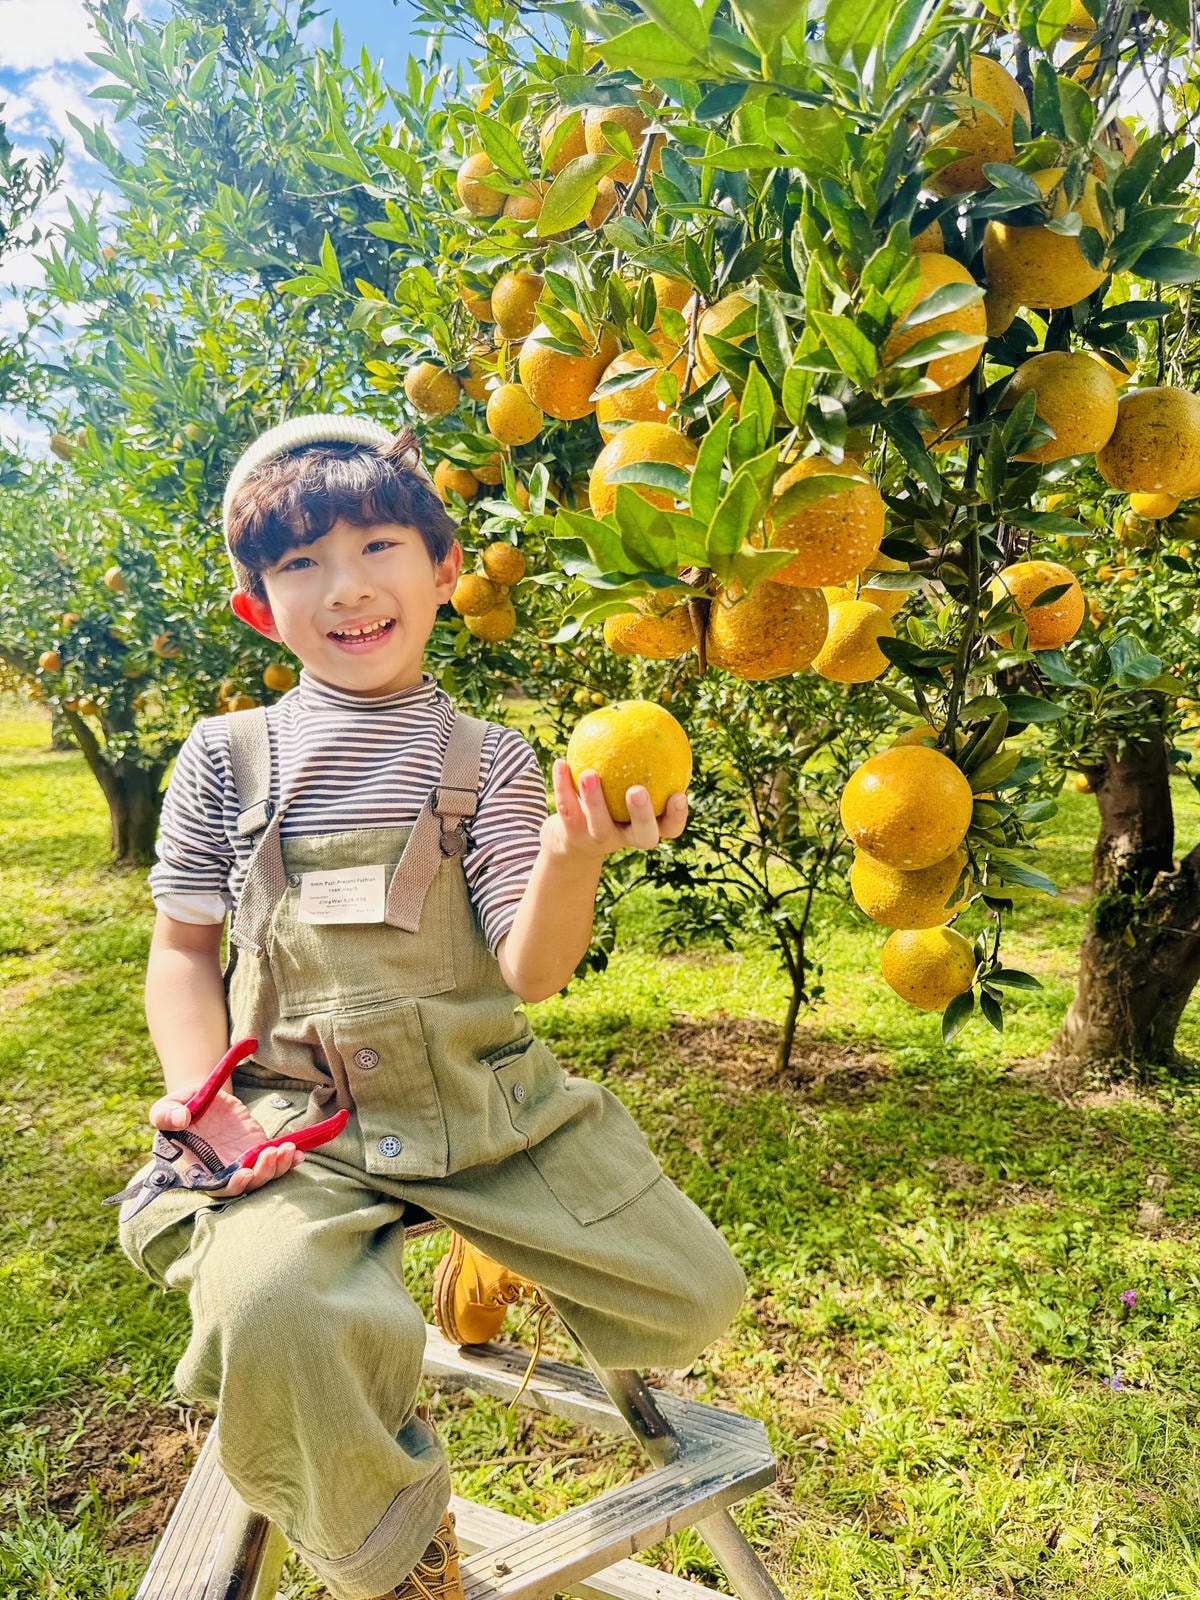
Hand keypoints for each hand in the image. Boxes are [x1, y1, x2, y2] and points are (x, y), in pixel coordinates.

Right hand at [148, 1085, 304, 1198]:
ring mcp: (240, 1162)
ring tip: (288, 1149)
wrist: (200, 1099)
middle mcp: (220, 1171)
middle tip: (271, 1156)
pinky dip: (289, 1160)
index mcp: (195, 1169)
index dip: (231, 1185)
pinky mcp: (255, 1150)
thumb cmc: (178, 1108)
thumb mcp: (166, 1108)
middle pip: (244, 1185)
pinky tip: (298, 1152)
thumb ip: (167, 1114)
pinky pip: (274, 1160)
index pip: (214, 1187)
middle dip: (261, 1175)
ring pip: (262, 1175)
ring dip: (278, 1167)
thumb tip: (181, 1119)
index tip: (245, 1175)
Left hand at [545, 758, 687, 859]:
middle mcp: (627, 838)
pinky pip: (568, 808)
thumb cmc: (610, 802)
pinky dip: (563, 785)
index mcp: (646, 827)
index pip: (670, 827)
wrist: (573, 839)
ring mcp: (600, 840)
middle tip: (636, 790)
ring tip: (589, 774)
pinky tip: (560, 762)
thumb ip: (638, 762)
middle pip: (643, 835)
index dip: (677, 816)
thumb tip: (646, 717)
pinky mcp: (574, 837)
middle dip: (641, 814)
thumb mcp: (626, 785)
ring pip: (599, 824)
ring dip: (594, 799)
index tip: (679, 795)